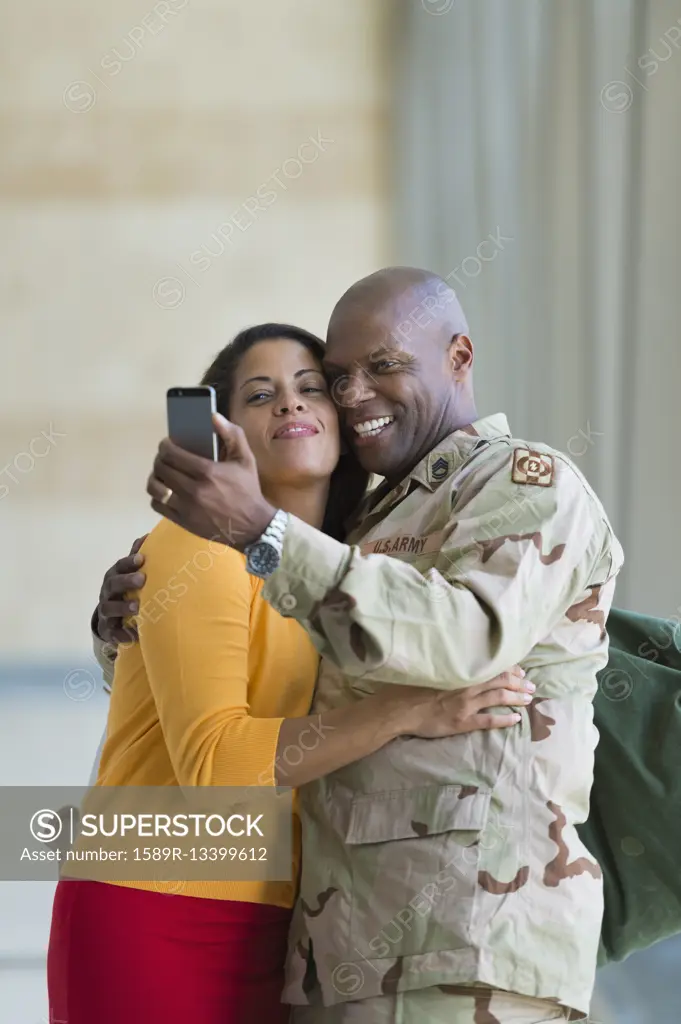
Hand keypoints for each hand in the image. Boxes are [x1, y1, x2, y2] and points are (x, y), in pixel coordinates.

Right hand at [95, 536, 146, 644]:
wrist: (111, 618)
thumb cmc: (126, 590)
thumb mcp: (130, 573)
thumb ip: (137, 556)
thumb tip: (147, 536)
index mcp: (114, 576)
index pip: (118, 567)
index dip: (128, 563)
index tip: (141, 558)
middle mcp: (107, 592)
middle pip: (112, 585)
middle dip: (126, 581)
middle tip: (142, 579)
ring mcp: (106, 611)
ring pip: (109, 608)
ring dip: (123, 607)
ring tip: (138, 608)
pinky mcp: (108, 630)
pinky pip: (113, 633)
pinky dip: (122, 634)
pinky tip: (134, 635)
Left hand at [147, 414, 274, 549]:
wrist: (252, 525)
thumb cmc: (247, 489)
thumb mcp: (245, 459)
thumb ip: (232, 434)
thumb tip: (213, 416)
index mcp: (207, 471)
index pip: (171, 453)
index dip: (164, 445)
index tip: (167, 443)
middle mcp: (194, 489)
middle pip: (160, 468)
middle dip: (160, 458)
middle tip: (166, 457)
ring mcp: (186, 507)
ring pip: (155, 487)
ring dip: (155, 477)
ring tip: (162, 473)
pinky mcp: (183, 521)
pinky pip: (157, 505)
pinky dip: (157, 496)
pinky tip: (165, 490)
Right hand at [381, 667, 532, 738]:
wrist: (400, 709)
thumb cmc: (411, 687)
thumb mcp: (432, 669)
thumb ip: (450, 666)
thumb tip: (463, 659)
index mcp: (460, 672)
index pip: (491, 666)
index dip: (508, 668)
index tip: (519, 669)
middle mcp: (466, 686)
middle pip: (499, 681)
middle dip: (518, 682)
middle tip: (531, 684)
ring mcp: (466, 705)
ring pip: (498, 699)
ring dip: (516, 698)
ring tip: (529, 699)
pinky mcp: (462, 722)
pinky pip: (488, 721)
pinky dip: (504, 719)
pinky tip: (516, 719)